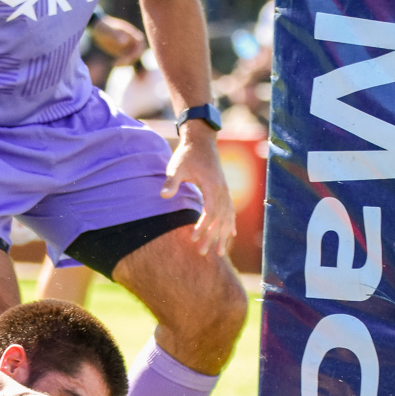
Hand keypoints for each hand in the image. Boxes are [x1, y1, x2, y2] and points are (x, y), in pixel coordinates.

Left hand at [90, 14, 146, 64]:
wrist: (98, 29)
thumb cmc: (104, 27)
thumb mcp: (109, 30)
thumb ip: (117, 35)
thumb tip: (125, 41)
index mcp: (131, 33)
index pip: (141, 42)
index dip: (138, 50)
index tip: (130, 56)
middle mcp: (131, 40)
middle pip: (138, 52)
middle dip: (131, 59)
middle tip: (120, 62)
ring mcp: (127, 47)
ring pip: (132, 57)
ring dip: (126, 63)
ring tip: (114, 64)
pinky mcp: (122, 52)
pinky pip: (125, 60)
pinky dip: (121, 63)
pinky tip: (113, 63)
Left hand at [162, 123, 234, 257]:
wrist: (201, 141)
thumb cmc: (187, 154)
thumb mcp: (176, 166)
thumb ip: (171, 181)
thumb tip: (163, 195)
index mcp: (213, 186)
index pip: (210, 212)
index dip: (202, 227)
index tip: (192, 239)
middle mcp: (223, 191)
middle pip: (220, 219)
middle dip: (212, 238)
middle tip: (201, 254)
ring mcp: (226, 191)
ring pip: (227, 218)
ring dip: (223, 236)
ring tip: (219, 254)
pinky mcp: (224, 191)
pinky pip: (230, 211)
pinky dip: (230, 225)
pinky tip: (231, 236)